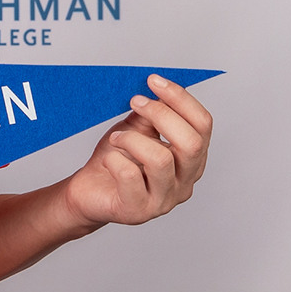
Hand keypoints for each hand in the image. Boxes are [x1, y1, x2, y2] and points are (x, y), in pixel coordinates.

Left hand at [59, 73, 212, 229]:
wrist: (88, 192)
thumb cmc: (114, 162)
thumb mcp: (135, 131)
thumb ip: (151, 115)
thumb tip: (158, 88)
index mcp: (191, 160)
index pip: (203, 126)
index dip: (181, 99)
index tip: (155, 81)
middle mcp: (185, 181)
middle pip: (192, 143)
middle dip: (162, 114)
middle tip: (135, 101)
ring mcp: (163, 200)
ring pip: (161, 160)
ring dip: (133, 140)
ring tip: (116, 138)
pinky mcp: (138, 210)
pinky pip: (131, 177)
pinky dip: (116, 160)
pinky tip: (108, 159)